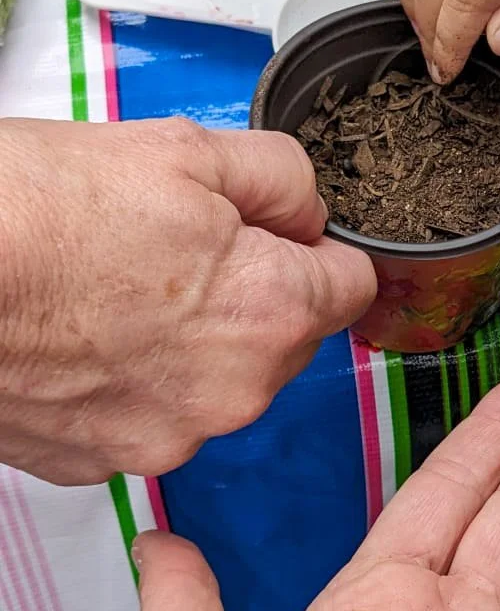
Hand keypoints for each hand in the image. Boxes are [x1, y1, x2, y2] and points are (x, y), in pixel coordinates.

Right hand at [0, 116, 374, 482]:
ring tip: (109, 286)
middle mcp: (232, 394)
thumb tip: (308, 208)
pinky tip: (76, 333)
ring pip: (211, 382)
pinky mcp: (95, 461)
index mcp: (272, 313)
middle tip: (168, 244)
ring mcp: (162, 438)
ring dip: (183, 341)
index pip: (351, 285)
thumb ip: (281, 178)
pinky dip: (121, 381)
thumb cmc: (37, 211)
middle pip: (281, 339)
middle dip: (244, 293)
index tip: (276, 232)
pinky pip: (141, 415)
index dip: (314, 246)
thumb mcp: (184, 149)